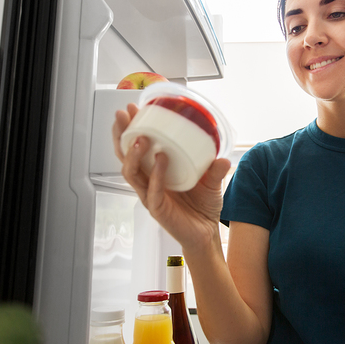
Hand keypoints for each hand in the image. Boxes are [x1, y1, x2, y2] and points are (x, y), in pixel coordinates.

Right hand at [113, 104, 230, 252]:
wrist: (206, 234)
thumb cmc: (202, 207)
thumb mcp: (212, 182)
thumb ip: (215, 170)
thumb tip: (223, 156)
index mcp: (155, 171)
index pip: (135, 147)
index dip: (130, 129)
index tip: (131, 109)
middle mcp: (148, 181)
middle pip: (125, 157)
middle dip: (121, 135)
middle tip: (123, 116)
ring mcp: (150, 195)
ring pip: (131, 173)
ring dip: (133, 154)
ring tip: (141, 137)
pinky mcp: (157, 209)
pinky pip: (151, 190)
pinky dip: (155, 174)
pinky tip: (160, 159)